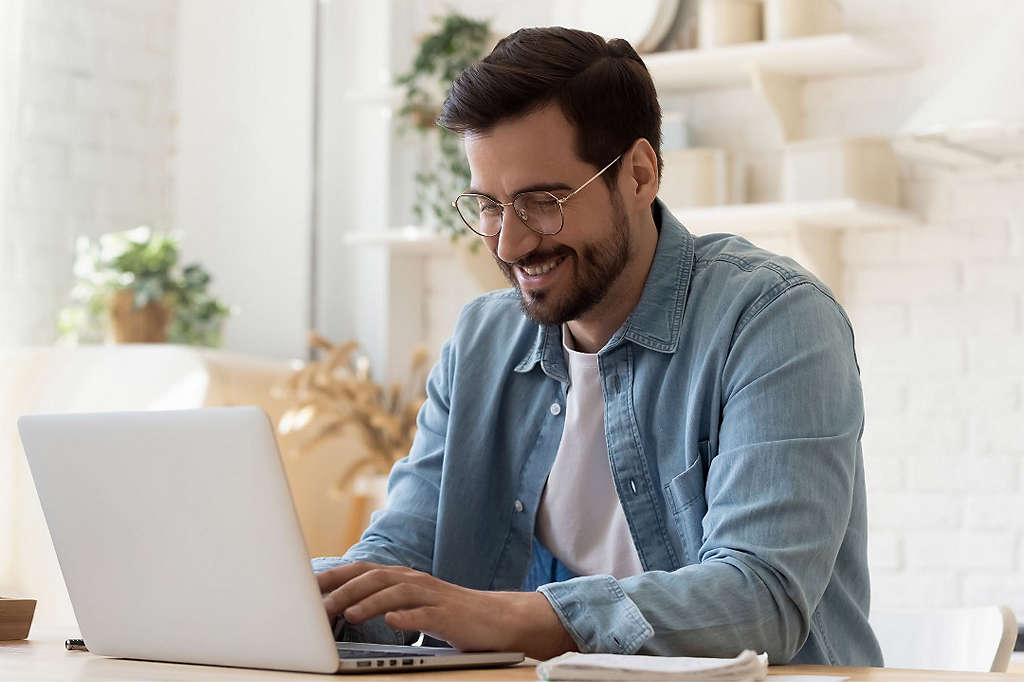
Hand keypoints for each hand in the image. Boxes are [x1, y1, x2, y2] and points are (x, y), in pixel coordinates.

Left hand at [317, 562, 575, 659]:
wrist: (498, 619)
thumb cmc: (450, 615)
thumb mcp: (412, 605)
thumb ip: (382, 602)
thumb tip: (341, 608)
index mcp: (402, 578)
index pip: (361, 572)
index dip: (333, 577)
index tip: (304, 587)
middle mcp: (414, 581)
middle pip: (372, 578)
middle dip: (342, 589)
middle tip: (315, 604)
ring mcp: (432, 596)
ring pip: (394, 594)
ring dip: (368, 603)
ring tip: (344, 614)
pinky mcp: (448, 615)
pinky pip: (425, 615)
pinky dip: (406, 618)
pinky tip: (391, 623)